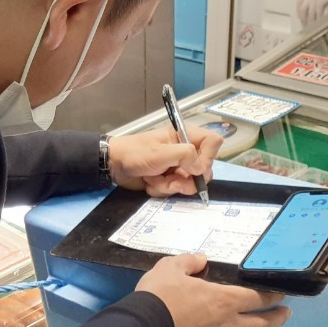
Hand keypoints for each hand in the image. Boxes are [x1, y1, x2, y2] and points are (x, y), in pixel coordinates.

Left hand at [108, 126, 222, 197]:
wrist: (114, 166)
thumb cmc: (135, 153)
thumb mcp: (160, 152)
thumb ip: (185, 156)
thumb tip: (201, 169)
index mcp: (185, 136)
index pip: (213, 142)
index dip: (208, 157)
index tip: (195, 167)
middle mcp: (186, 151)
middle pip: (204, 169)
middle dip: (185, 179)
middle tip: (170, 178)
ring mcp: (179, 167)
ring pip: (190, 184)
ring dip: (170, 185)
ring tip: (154, 179)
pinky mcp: (170, 180)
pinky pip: (177, 190)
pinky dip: (162, 189)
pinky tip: (150, 183)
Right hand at [136, 254, 288, 326]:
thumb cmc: (159, 296)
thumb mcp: (170, 267)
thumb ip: (188, 261)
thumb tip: (201, 259)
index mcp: (224, 299)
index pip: (256, 297)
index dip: (272, 295)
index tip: (281, 294)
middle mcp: (228, 324)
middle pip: (261, 323)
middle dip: (277, 318)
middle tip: (285, 315)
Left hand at [297, 0, 327, 26]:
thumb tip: (318, 6)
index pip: (298, 4)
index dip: (299, 12)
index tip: (300, 18)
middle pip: (302, 11)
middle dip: (303, 19)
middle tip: (305, 26)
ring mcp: (313, 0)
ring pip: (310, 14)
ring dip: (311, 22)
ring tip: (312, 28)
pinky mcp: (320, 2)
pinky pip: (318, 13)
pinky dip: (319, 19)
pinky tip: (320, 23)